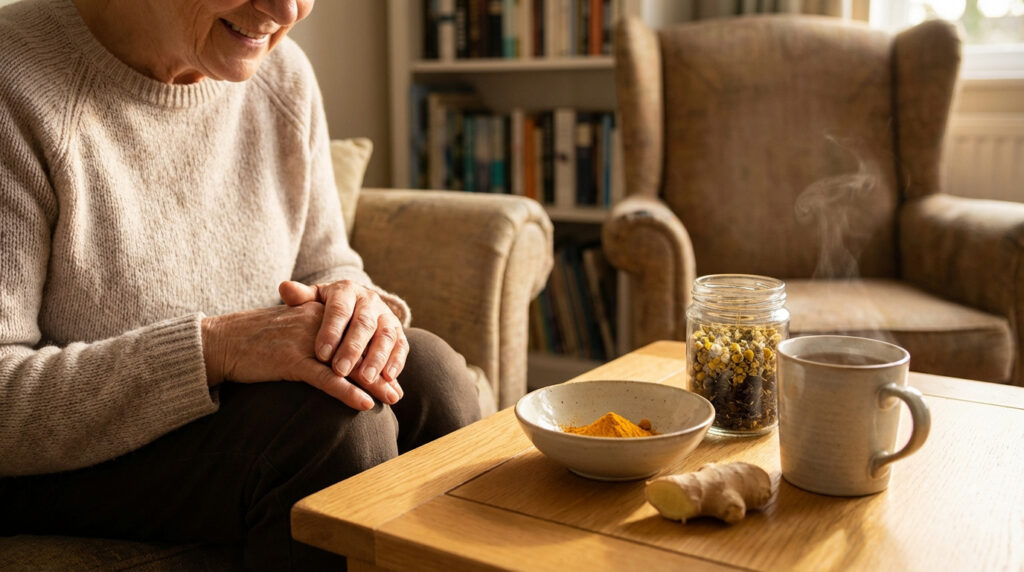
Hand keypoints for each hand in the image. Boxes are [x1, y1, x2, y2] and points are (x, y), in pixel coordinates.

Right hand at [201, 302, 379, 410]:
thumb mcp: (291, 330)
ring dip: (373, 383)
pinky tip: (365, 404)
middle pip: (358, 349)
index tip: (393, 374)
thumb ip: (315, 337)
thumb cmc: (255, 340)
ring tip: (392, 398)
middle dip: (380, 371)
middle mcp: (316, 324)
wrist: (220, 341)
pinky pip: (326, 379)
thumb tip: (337, 358)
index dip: (376, 355)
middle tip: (398, 392)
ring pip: (347, 364)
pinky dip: (347, 392)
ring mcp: (304, 342)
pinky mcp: (291, 360)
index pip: (357, 335)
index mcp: (319, 313)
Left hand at [278, 279, 406, 402]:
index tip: (321, 354)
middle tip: (341, 370)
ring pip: (387, 335)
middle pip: (364, 323)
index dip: (331, 331)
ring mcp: (387, 316)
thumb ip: (300, 297)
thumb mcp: (313, 300)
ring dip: (378, 358)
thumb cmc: (327, 308)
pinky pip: (402, 346)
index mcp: (346, 291)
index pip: (339, 310)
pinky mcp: (399, 332)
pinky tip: (388, 378)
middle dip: (353, 348)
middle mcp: (370, 301)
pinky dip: (397, 362)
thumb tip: (285, 288)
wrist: (356, 306)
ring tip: (367, 379)